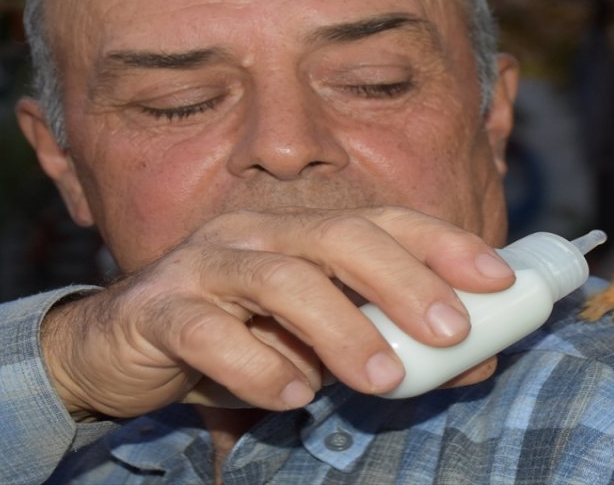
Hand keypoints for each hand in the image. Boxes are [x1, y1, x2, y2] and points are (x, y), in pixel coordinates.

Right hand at [39, 207, 515, 418]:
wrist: (114, 350)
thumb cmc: (231, 340)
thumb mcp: (317, 345)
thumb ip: (385, 344)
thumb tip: (478, 362)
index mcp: (300, 231)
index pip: (383, 220)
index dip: (444, 244)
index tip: (499, 280)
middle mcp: (256, 233)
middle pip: (339, 236)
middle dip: (404, 282)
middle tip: (452, 332)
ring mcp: (204, 265)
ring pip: (281, 279)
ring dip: (341, 330)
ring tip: (384, 379)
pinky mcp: (159, 309)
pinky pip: (209, 331)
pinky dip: (257, 365)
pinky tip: (293, 393)